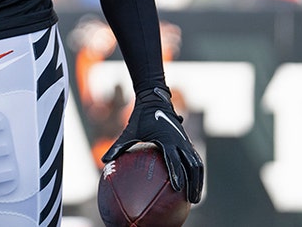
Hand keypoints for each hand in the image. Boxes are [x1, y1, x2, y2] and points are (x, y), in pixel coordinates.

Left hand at [103, 86, 204, 202]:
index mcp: (166, 139)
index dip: (177, 174)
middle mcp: (179, 141)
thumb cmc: (140, 118)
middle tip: (191, 201)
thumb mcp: (128, 132)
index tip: (177, 188)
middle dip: (193, 184)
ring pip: (197, 164)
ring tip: (195, 198)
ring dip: (198, 181)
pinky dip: (196, 173)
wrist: (155, 101)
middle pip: (192, 166)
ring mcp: (185, 142)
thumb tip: (103, 161)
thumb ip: (118, 146)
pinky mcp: (187, 143)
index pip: (174, 159)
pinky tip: (193, 186)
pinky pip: (195, 160)